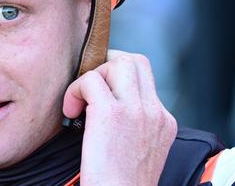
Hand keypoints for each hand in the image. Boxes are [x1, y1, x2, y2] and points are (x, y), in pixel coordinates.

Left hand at [63, 50, 176, 185]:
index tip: (100, 93)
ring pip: (117, 62)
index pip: (146, 77)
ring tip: (80, 102)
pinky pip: (90, 80)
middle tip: (88, 90)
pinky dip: (75, 90)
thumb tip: (106, 106)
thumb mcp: (140, 152)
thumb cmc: (120, 185)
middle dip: (106, 67)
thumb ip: (134, 127)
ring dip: (92, 76)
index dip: (118, 77)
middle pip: (135, 61)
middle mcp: (154, 112)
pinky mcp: (111, 113)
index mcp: (164, 121)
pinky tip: (70, 112)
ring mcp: (136, 110)